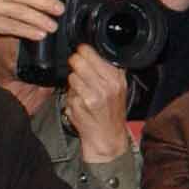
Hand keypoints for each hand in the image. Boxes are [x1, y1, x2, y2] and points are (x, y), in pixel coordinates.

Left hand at [63, 46, 131, 161]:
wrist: (107, 136)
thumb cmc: (111, 112)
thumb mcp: (119, 87)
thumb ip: (109, 69)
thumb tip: (91, 52)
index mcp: (116, 77)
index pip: (90, 52)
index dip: (83, 52)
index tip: (82, 55)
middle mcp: (106, 85)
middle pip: (78, 61)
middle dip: (75, 65)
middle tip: (79, 71)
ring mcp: (92, 95)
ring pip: (72, 76)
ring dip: (73, 82)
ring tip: (83, 90)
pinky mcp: (80, 105)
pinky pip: (68, 91)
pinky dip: (71, 95)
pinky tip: (80, 101)